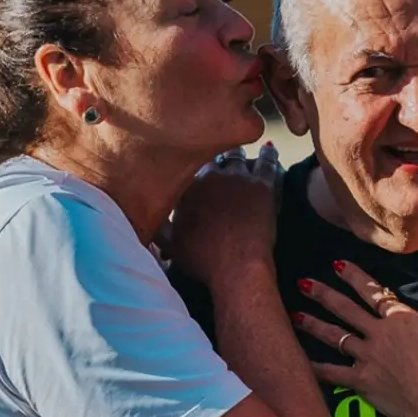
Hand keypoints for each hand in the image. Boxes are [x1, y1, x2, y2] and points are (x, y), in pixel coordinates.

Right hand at [164, 143, 282, 288]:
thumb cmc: (203, 260)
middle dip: (212, 154)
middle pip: (211, 156)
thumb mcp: (171, 245)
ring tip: (239, 151)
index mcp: (185, 188)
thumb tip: (147, 216)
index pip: (186, 166)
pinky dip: (268, 155)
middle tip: (216, 155)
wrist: (236, 267)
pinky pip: (267, 162)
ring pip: (237, 155)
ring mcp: (237, 177)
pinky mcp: (262, 184)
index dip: (190, 164)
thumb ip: (158, 226)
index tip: (191, 164)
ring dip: (237, 153)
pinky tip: (270, 149)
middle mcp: (209, 176)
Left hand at [293, 262, 417, 416]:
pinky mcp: (361, 382)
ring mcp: (367, 358)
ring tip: (294, 315)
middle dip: (323, 294)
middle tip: (303, 284)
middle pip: (345, 309)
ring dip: (313, 325)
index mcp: (399, 319)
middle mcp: (378, 335)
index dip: (354, 276)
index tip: (337, 264)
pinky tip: (301, 361)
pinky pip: (334, 373)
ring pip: (335, 336)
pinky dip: (317, 367)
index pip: (372, 292)